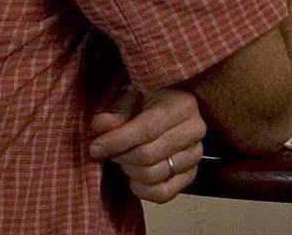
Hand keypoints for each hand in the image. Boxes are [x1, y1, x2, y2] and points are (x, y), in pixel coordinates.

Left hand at [89, 86, 206, 204]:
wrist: (170, 114)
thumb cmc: (150, 103)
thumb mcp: (133, 99)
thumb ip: (116, 112)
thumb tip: (101, 124)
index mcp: (183, 104)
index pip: (148, 128)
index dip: (118, 141)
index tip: (96, 147)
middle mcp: (195, 129)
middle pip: (148, 155)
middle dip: (121, 157)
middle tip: (109, 153)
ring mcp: (195, 154)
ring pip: (154, 175)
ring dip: (130, 172)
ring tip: (124, 160)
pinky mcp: (191, 175)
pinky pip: (163, 194)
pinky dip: (143, 191)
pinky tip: (134, 178)